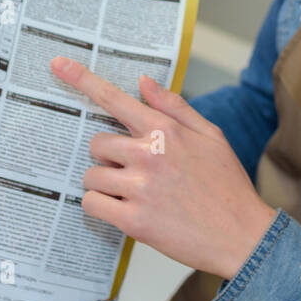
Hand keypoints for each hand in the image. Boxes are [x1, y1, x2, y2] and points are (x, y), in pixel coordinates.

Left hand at [50, 56, 277, 281]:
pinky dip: (101, 207)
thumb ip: (174, 106)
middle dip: (108, 155)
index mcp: (165, 130)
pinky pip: (92, 204)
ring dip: (104, 183)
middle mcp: (148, 154)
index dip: (82, 79)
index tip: (58, 65)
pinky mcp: (133, 221)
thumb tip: (143, 82)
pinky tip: (124, 210)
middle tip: (133, 170)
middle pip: (97, 143)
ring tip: (133, 193)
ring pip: (91, 176)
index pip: (114, 99)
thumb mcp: (210, 135)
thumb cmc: (227, 185)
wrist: (242, 236)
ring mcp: (139, 188)